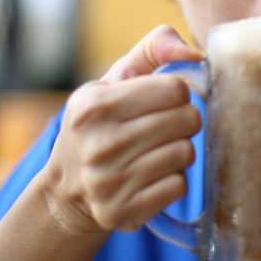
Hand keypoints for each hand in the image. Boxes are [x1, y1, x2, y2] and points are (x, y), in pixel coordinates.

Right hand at [43, 25, 203, 234]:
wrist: (67, 188)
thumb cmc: (101, 123)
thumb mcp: (116, 79)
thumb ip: (155, 49)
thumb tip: (193, 53)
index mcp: (93, 105)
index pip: (175, 89)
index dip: (179, 93)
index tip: (166, 101)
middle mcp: (97, 144)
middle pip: (186, 120)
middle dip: (185, 120)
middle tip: (169, 127)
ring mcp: (107, 182)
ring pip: (185, 154)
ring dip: (181, 150)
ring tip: (161, 149)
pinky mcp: (121, 212)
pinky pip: (178, 187)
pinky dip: (174, 180)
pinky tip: (155, 176)